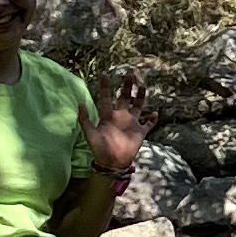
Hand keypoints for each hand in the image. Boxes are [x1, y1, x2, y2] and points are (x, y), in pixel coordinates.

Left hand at [90, 66, 148, 180]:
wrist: (112, 163)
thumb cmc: (100, 149)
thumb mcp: (90, 133)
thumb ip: (84, 119)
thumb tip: (80, 103)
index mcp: (108, 116)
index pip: (106, 98)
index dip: (105, 87)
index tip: (105, 74)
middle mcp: (120, 117)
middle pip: (124, 98)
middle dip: (127, 86)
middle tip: (130, 73)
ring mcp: (131, 124)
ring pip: (138, 107)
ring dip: (140, 97)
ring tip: (142, 86)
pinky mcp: (140, 132)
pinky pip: (148, 124)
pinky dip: (153, 119)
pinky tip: (156, 112)